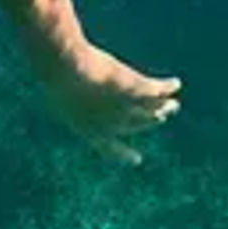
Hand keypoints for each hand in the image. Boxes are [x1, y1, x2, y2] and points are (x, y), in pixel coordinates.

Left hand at [43, 44, 182, 163]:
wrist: (64, 68)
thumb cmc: (53, 77)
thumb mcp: (55, 90)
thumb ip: (65, 96)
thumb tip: (62, 88)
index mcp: (89, 131)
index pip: (109, 148)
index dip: (123, 154)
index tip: (136, 159)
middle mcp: (112, 124)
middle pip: (137, 125)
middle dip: (149, 121)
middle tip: (161, 117)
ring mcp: (125, 108)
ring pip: (151, 110)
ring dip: (164, 106)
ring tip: (172, 104)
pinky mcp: (135, 88)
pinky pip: (156, 90)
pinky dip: (167, 87)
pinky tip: (175, 83)